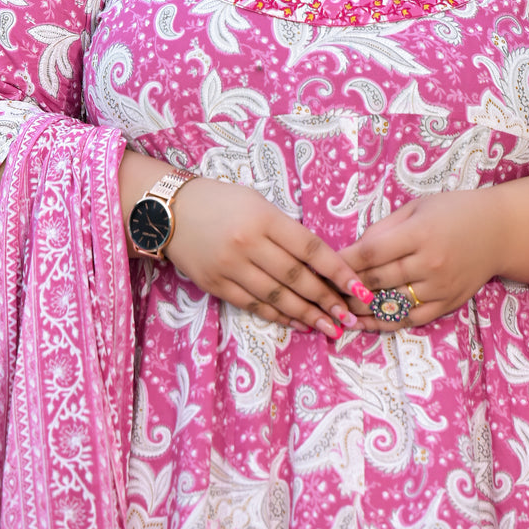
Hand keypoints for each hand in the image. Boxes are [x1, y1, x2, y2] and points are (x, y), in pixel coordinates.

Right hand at [149, 171, 372, 339]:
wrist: (169, 211)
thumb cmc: (221, 201)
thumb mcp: (257, 203)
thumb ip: (286, 230)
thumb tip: (319, 262)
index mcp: (264, 218)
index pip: (310, 248)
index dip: (338, 270)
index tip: (360, 287)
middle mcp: (248, 244)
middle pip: (297, 277)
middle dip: (327, 300)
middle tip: (349, 316)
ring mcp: (230, 267)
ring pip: (277, 296)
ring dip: (307, 314)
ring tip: (330, 327)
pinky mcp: (215, 284)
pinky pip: (253, 305)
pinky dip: (278, 316)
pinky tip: (297, 323)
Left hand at [339, 173, 528, 330]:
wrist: (499, 231)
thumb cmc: (453, 211)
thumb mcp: (417, 207)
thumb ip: (383, 228)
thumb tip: (352, 251)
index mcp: (420, 233)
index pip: (370, 253)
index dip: (343, 262)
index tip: (322, 265)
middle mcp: (430, 263)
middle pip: (376, 281)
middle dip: (345, 287)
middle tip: (322, 290)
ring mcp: (440, 287)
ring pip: (390, 304)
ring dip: (359, 309)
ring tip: (336, 309)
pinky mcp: (447, 304)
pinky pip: (410, 319)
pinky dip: (384, 323)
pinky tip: (364, 322)